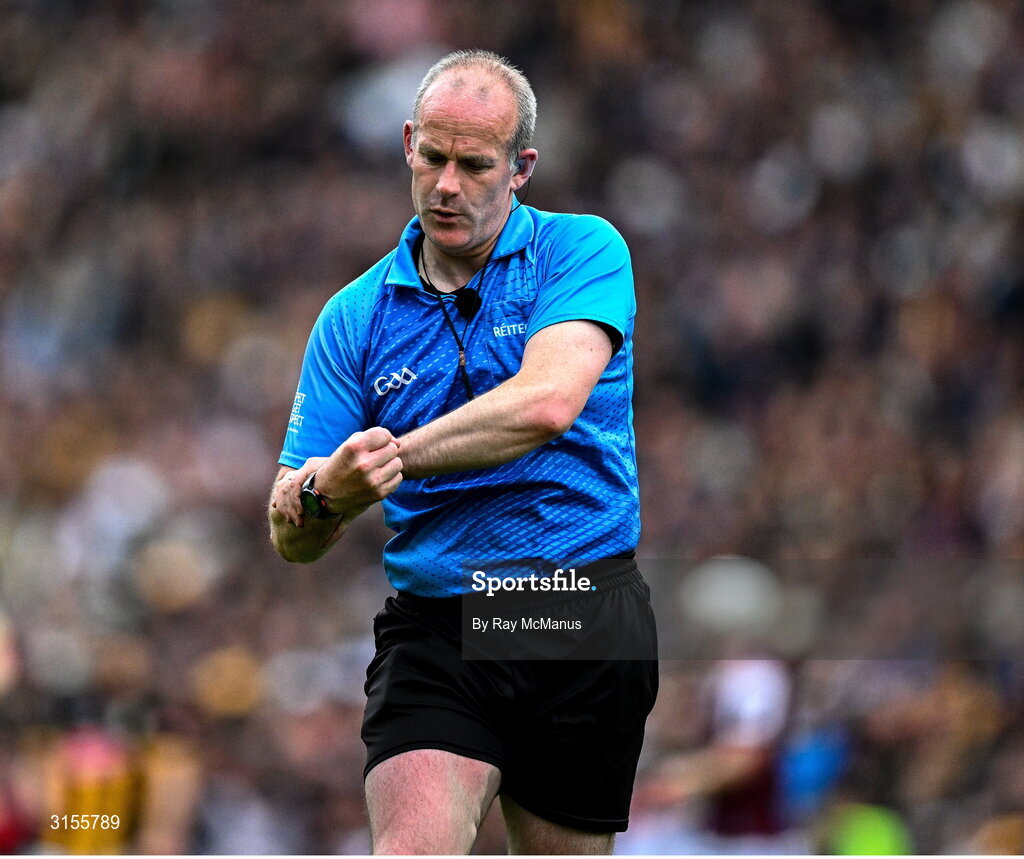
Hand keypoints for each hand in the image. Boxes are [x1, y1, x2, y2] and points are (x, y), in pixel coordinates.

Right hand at [272, 428, 402, 527]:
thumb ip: (372, 437)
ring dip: (389, 464)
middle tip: (373, 458)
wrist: (324, 497)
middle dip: (385, 451)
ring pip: (397, 463)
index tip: (373, 445)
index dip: (381, 438)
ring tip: (375, 469)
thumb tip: (398, 443)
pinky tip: (377, 479)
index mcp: (354, 448)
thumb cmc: (339, 466)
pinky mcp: (379, 494)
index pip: (383, 434)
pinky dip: (390, 478)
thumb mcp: (347, 446)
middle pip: (393, 448)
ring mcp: (373, 481)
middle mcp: (364, 464)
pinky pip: (398, 478)